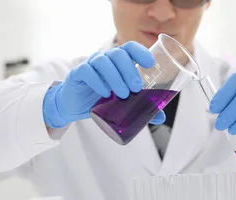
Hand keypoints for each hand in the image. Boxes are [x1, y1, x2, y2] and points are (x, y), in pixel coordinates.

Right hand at [43, 41, 165, 127]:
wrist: (75, 105)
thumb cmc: (101, 98)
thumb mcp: (122, 102)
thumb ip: (140, 106)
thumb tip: (160, 117)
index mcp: (118, 61)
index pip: (130, 47)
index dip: (141, 52)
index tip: (150, 64)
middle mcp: (105, 59)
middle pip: (118, 53)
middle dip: (129, 70)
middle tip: (136, 88)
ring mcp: (90, 64)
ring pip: (103, 61)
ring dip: (115, 77)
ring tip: (123, 95)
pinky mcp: (78, 73)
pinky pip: (87, 71)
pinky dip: (97, 81)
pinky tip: (105, 93)